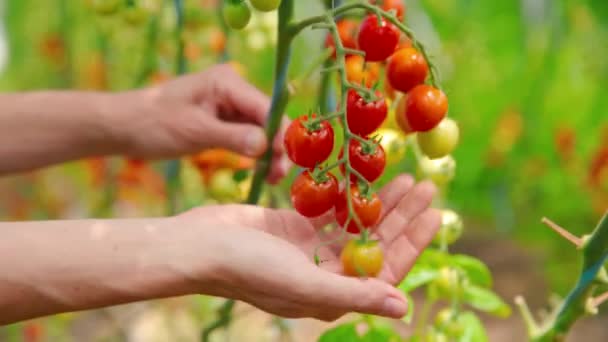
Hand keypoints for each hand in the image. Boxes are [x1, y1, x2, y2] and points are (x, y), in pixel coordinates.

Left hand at [118, 64, 288, 182]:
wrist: (124, 128)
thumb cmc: (153, 123)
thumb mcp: (193, 131)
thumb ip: (231, 137)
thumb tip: (265, 146)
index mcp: (227, 82)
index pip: (265, 107)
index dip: (280, 133)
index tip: (288, 159)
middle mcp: (233, 91)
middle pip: (268, 119)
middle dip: (277, 146)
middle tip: (280, 175)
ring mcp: (229, 107)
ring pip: (261, 131)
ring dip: (269, 153)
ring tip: (273, 179)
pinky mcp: (223, 123)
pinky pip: (248, 138)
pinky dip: (255, 154)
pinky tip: (262, 172)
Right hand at [179, 175, 439, 320]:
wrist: (198, 244)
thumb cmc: (248, 268)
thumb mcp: (305, 284)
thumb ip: (355, 295)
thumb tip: (402, 306)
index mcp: (333, 294)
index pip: (385, 270)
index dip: (412, 242)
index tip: (434, 214)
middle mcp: (326, 274)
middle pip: (376, 242)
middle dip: (403, 216)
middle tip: (427, 186)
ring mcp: (310, 249)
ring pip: (358, 223)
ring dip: (382, 202)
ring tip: (408, 178)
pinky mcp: (295, 227)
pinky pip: (332, 210)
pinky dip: (351, 195)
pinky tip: (369, 177)